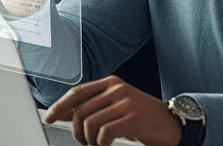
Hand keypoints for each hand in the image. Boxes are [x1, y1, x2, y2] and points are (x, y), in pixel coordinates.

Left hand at [43, 75, 181, 145]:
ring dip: (89, 140)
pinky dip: (101, 144)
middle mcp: (117, 89)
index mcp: (111, 83)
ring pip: (90, 123)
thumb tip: (66, 114)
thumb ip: (96, 106)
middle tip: (83, 141)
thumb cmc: (143, 118)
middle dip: (76, 131)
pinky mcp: (133, 118)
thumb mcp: (118, 106)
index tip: (48, 118)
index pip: (77, 93)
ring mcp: (125, 103)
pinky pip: (104, 133)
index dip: (60, 106)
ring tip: (97, 145)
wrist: (174, 125)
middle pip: (80, 110)